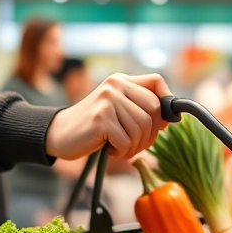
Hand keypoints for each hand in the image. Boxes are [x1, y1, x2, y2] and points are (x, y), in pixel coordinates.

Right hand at [45, 73, 171, 159]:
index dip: (167, 101)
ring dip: (136, 147)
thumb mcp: (118, 110)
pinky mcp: (101, 118)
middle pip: (155, 110)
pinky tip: (110, 149)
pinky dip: (123, 152)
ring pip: (142, 128)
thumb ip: (140, 107)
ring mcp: (107, 100)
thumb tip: (173, 117)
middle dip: (151, 134)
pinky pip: (127, 141)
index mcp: (121, 80)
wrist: (58, 134)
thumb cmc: (93, 127)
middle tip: (136, 145)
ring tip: (121, 148)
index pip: (157, 82)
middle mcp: (115, 85)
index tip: (164, 122)